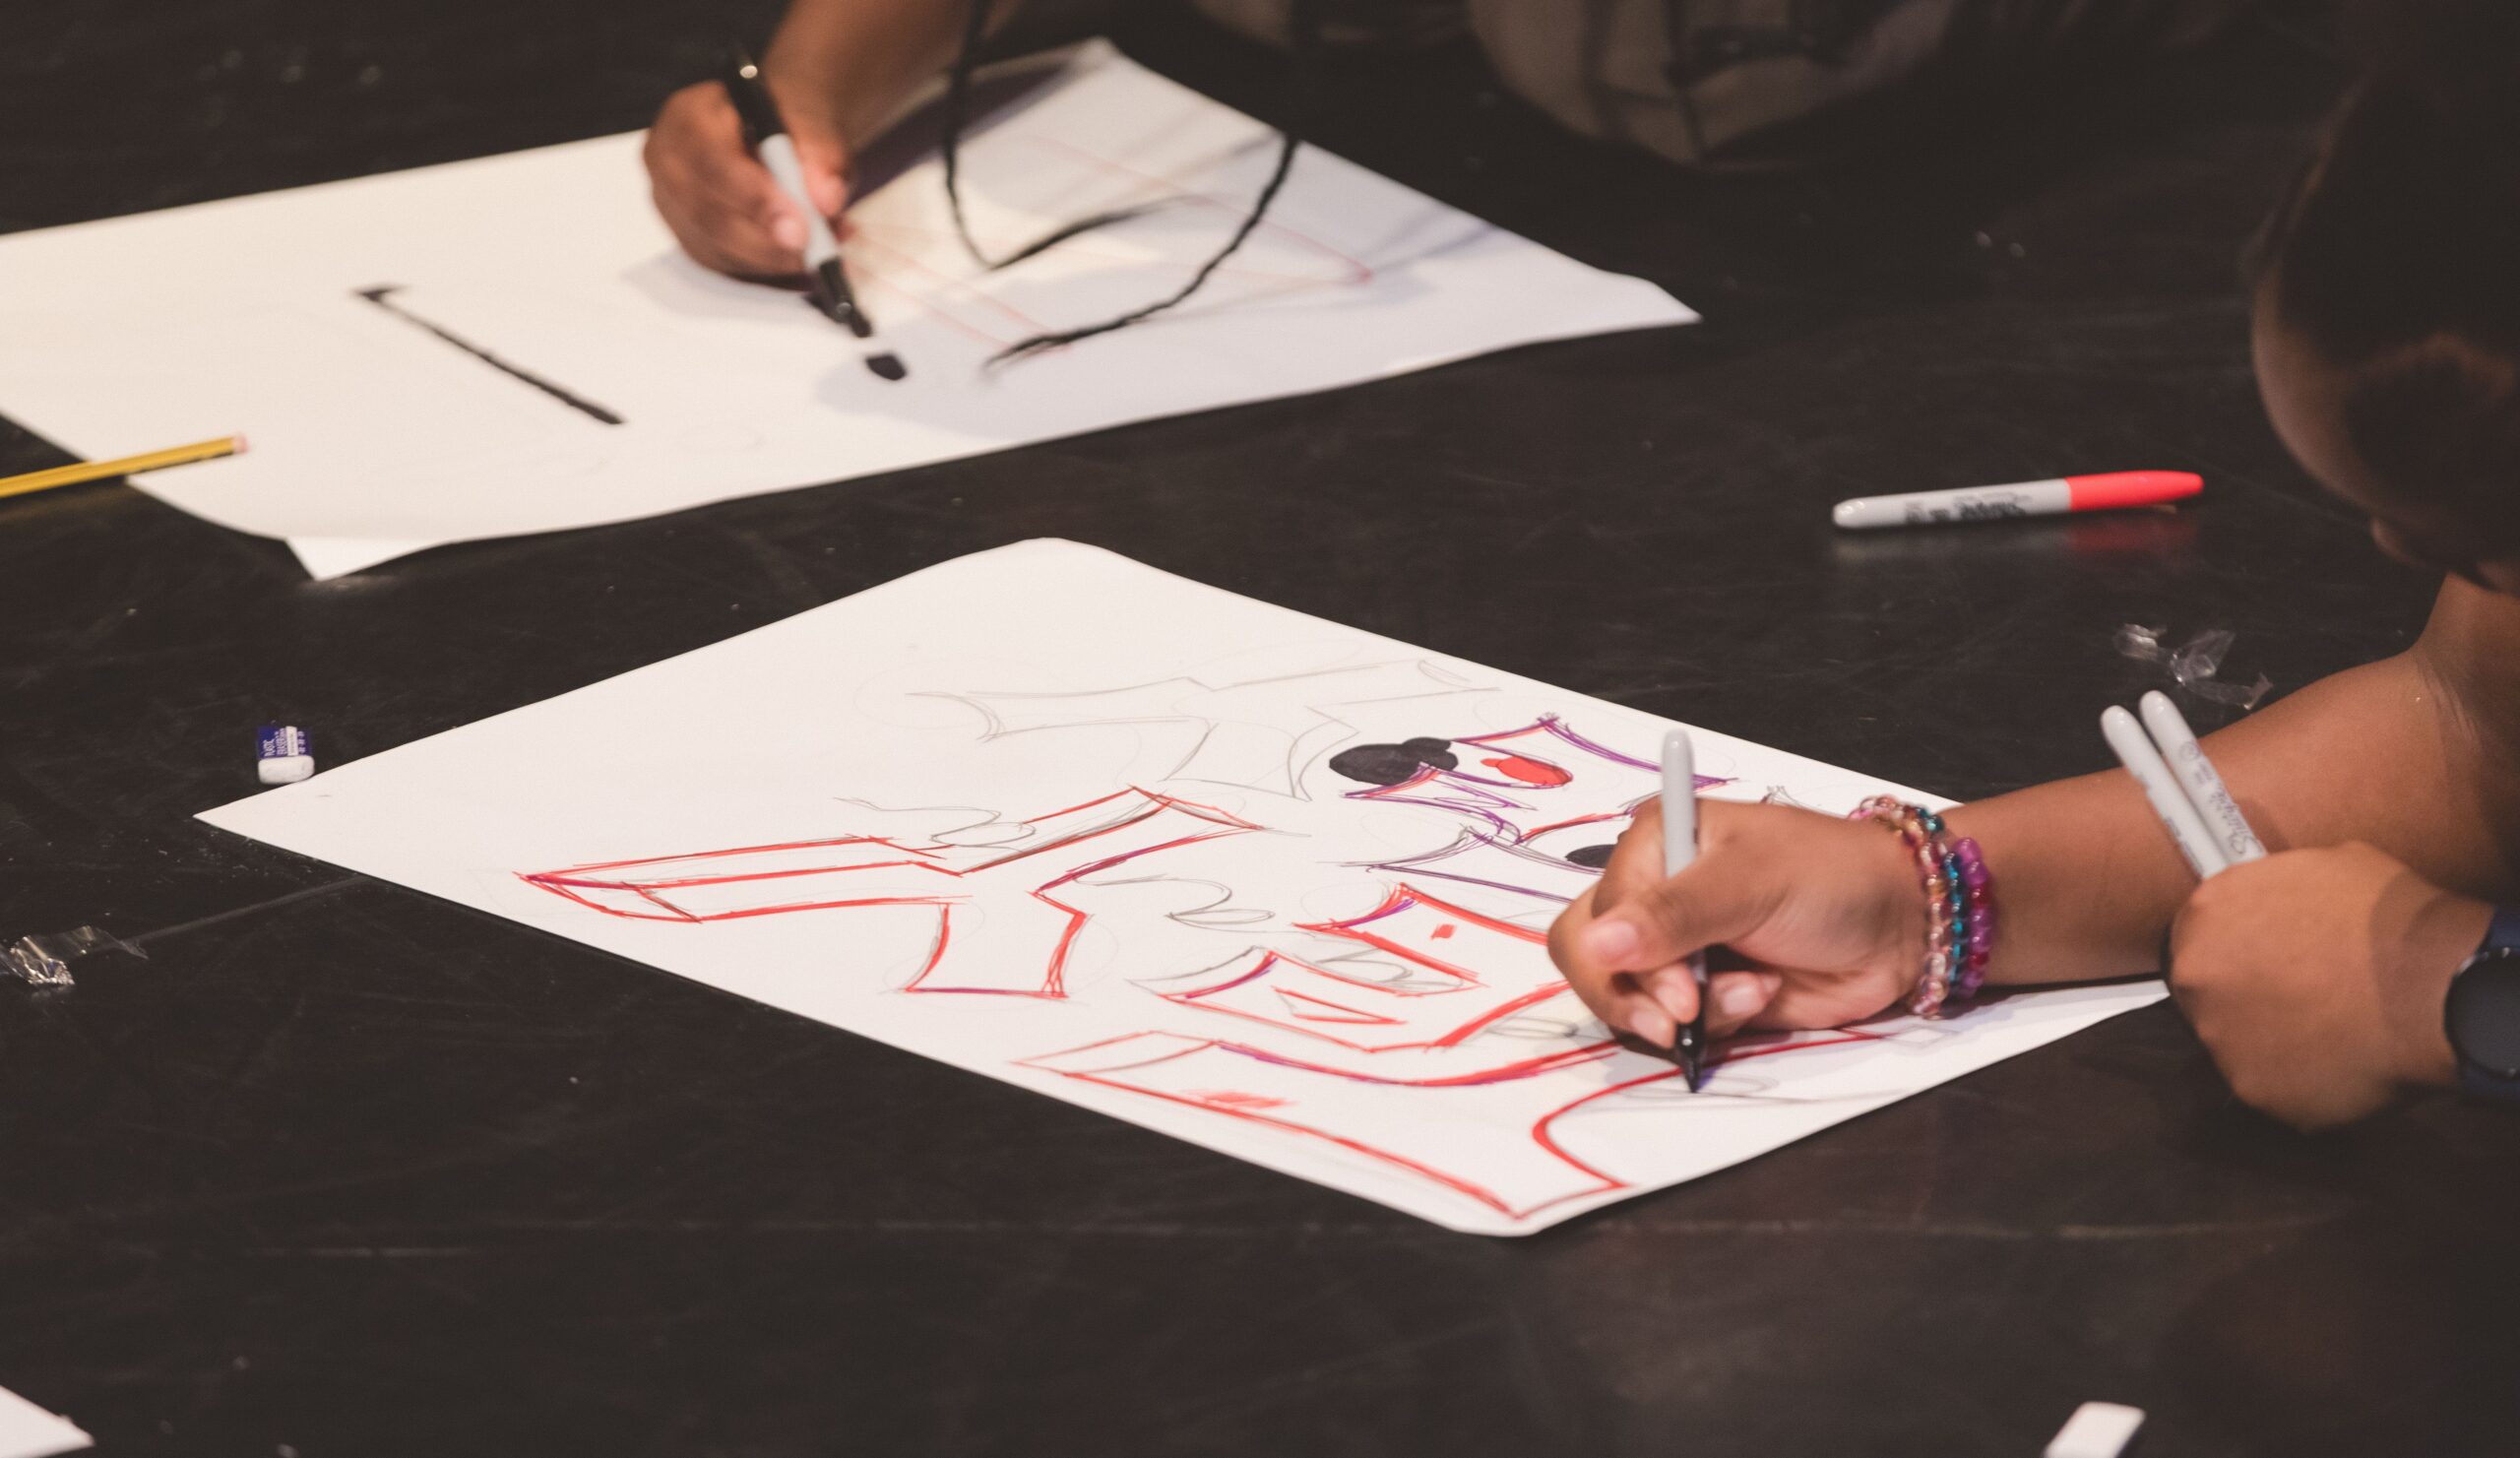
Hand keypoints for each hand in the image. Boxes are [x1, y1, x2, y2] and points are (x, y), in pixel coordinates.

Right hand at [644, 78, 848, 280]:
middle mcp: (669, 164)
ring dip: (774, 258)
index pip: (712, 164)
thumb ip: (820, 154)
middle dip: (765, 241)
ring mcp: (673, 206)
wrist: (779, 132)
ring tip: (825, 245)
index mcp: (688, 118)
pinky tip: (803, 258)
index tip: (799, 226)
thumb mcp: (811, 120)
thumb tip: (825, 199)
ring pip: (718, 249)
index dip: (755, 200)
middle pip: (707, 216)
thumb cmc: (786, 119)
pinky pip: (726, 267)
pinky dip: (769, 269)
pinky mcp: (691, 238)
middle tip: (813, 251)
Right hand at [1546, 799, 1925, 1048]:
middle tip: (1684, 1021)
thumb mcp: (1749, 883)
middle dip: (1636, 998)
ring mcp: (1679, 949)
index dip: (1625, 961)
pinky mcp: (1707, 992)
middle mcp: (1656, 895)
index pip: (1595, 914)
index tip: (1681, 993)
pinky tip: (1761, 996)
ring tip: (1750, 994)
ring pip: (1632, 1001)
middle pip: (1593, 962)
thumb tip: (1595, 944)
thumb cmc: (1830, 877)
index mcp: (1654, 844)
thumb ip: (1672, 915)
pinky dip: (1716, 1022)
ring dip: (1691, 1011)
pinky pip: (1677, 1025)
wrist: (1904, 925)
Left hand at [2168, 842, 2482, 1128]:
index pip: (2199, 934)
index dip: (2236, 948)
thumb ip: (2283, 886)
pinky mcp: (2251, 1087)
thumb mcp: (2329, 865)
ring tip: (2329, 1030)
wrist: (2434, 988)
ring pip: (2236, 1042)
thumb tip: (2291, 899)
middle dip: (2248, 995)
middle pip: (2208, 991)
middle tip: (2302, 997)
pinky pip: (2270, 1086)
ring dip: (2272, 1039)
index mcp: (2208, 910)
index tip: (2264, 959)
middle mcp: (2198, 974)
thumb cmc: (2391, 923)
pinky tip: (2340, 1062)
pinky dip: (2300, 1080)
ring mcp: (2219, 1036)